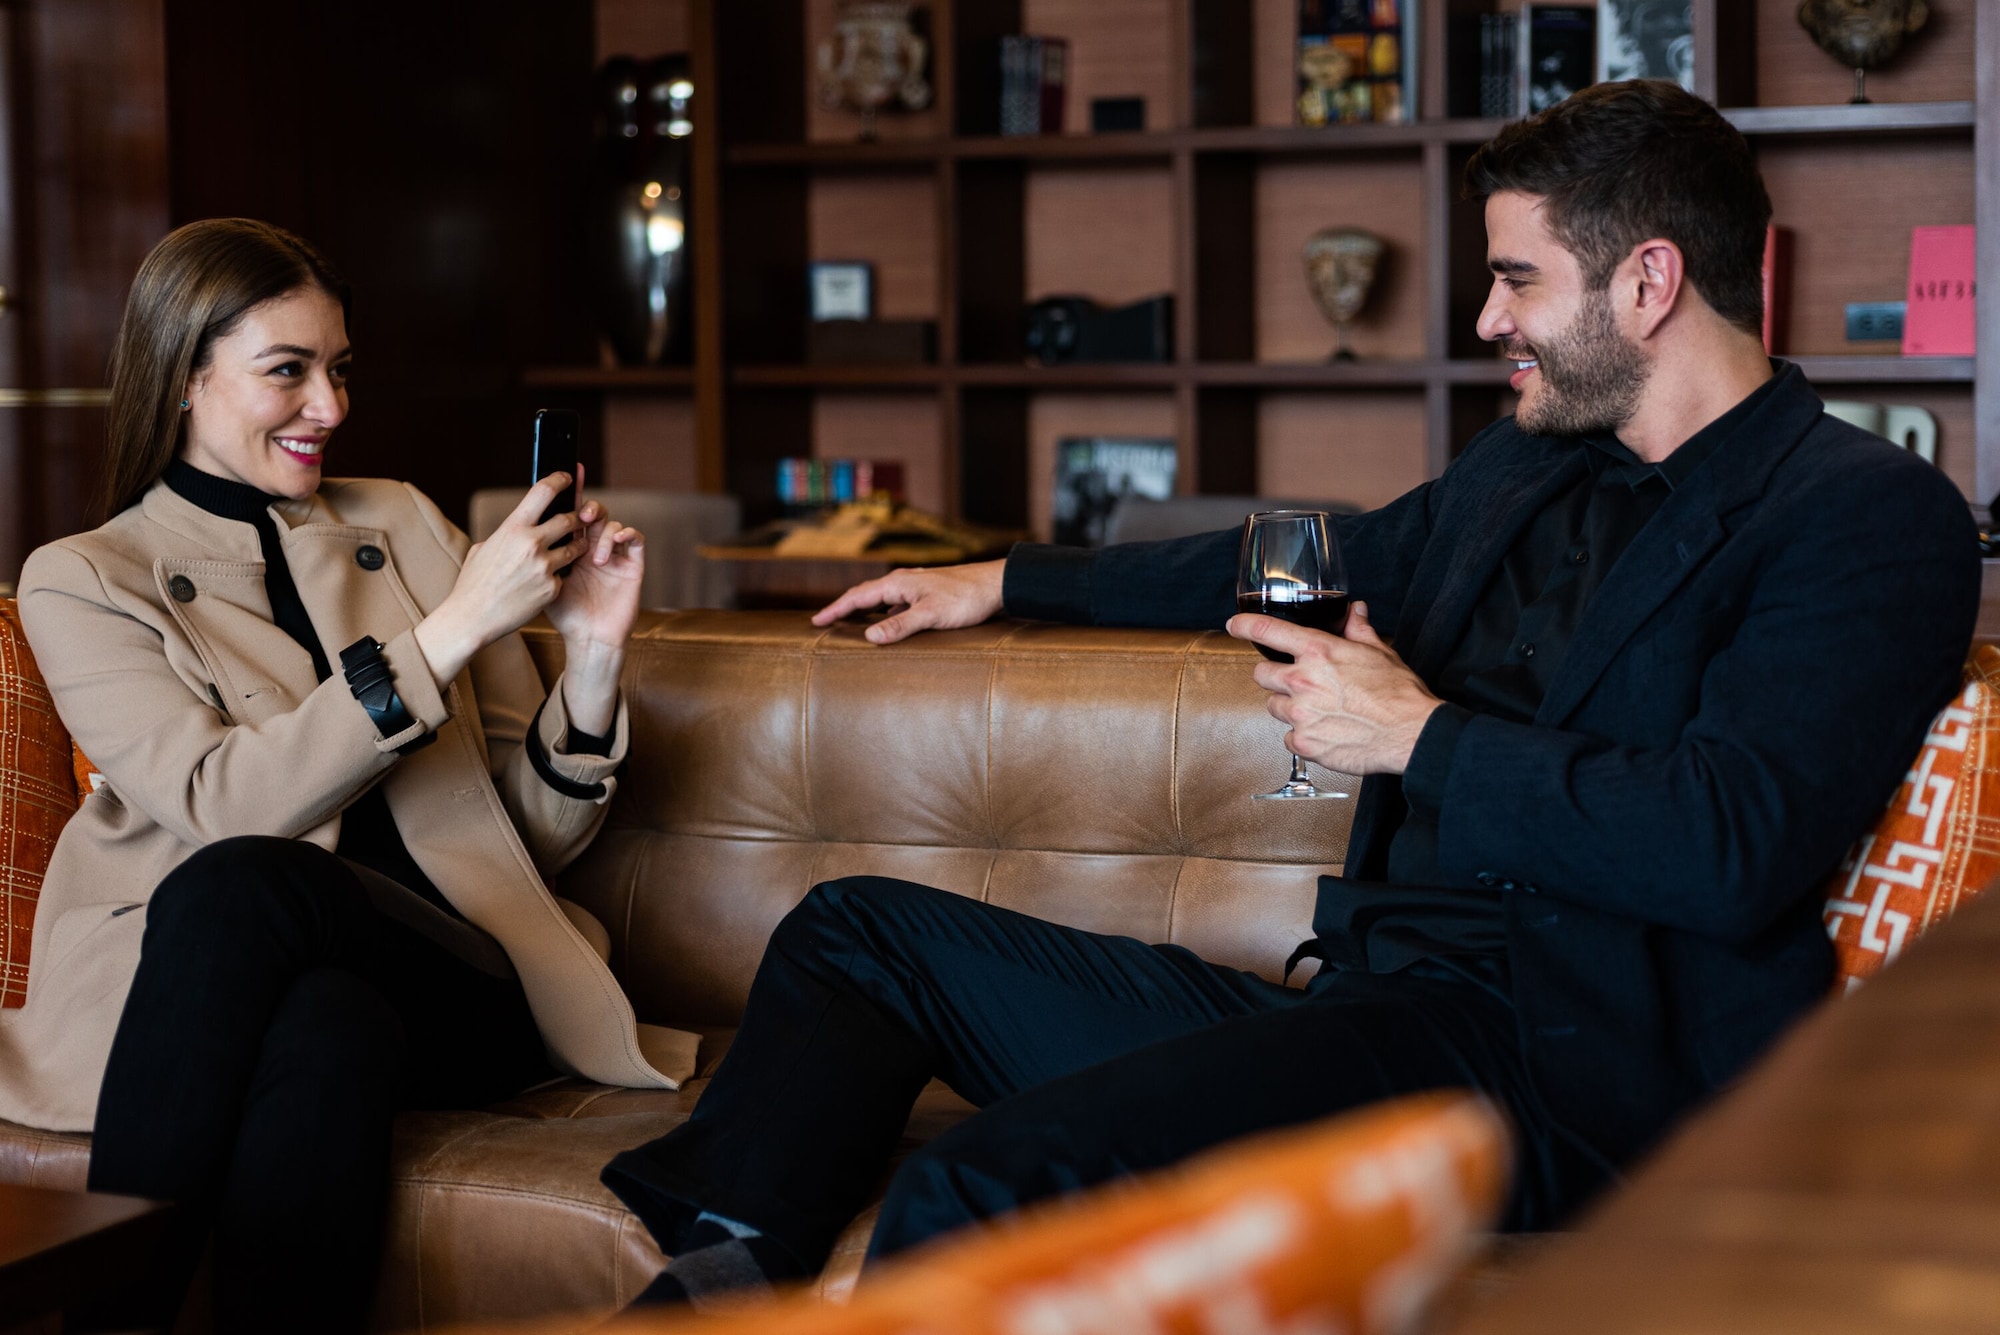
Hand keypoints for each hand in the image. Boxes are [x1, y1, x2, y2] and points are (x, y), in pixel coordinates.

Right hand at [415, 473, 581, 686]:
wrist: (472, 617)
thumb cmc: (474, 582)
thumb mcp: (484, 548)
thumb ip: (506, 534)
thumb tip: (519, 526)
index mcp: (513, 528)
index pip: (544, 492)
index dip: (560, 480)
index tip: (568, 478)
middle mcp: (532, 544)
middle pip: (570, 519)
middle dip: (576, 518)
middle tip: (579, 518)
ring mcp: (544, 567)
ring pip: (575, 548)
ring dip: (577, 546)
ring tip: (574, 548)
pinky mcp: (552, 589)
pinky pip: (563, 576)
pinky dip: (558, 577)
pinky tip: (547, 582)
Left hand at [544, 488, 644, 652]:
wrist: (588, 640)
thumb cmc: (563, 615)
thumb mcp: (540, 581)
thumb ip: (531, 557)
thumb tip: (505, 534)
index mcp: (571, 547)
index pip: (571, 513)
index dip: (571, 492)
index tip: (568, 472)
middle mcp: (593, 547)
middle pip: (593, 512)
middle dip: (587, 508)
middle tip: (581, 516)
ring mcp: (614, 555)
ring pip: (612, 523)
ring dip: (602, 531)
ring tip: (594, 555)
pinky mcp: (632, 566)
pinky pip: (635, 539)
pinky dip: (626, 533)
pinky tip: (615, 542)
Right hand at [811, 559, 1005, 644]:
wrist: (995, 585)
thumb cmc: (966, 598)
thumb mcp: (932, 615)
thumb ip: (901, 626)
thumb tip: (869, 637)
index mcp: (898, 583)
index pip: (858, 597)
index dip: (835, 609)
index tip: (816, 621)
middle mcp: (903, 581)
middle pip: (865, 594)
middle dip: (843, 607)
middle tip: (824, 620)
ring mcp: (915, 586)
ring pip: (881, 598)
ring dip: (862, 609)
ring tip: (848, 623)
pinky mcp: (927, 593)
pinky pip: (895, 603)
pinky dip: (883, 613)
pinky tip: (887, 624)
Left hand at [1227, 601, 1442, 775]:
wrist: (1410, 733)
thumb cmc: (1398, 693)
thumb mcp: (1379, 652)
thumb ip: (1358, 630)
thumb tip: (1355, 611)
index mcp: (1318, 652)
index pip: (1267, 630)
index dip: (1244, 625)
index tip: (1234, 625)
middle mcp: (1302, 681)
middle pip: (1260, 674)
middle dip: (1274, 676)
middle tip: (1296, 682)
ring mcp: (1300, 715)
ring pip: (1272, 707)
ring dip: (1288, 707)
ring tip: (1317, 710)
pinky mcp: (1304, 744)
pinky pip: (1288, 738)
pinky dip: (1301, 736)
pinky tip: (1324, 732)